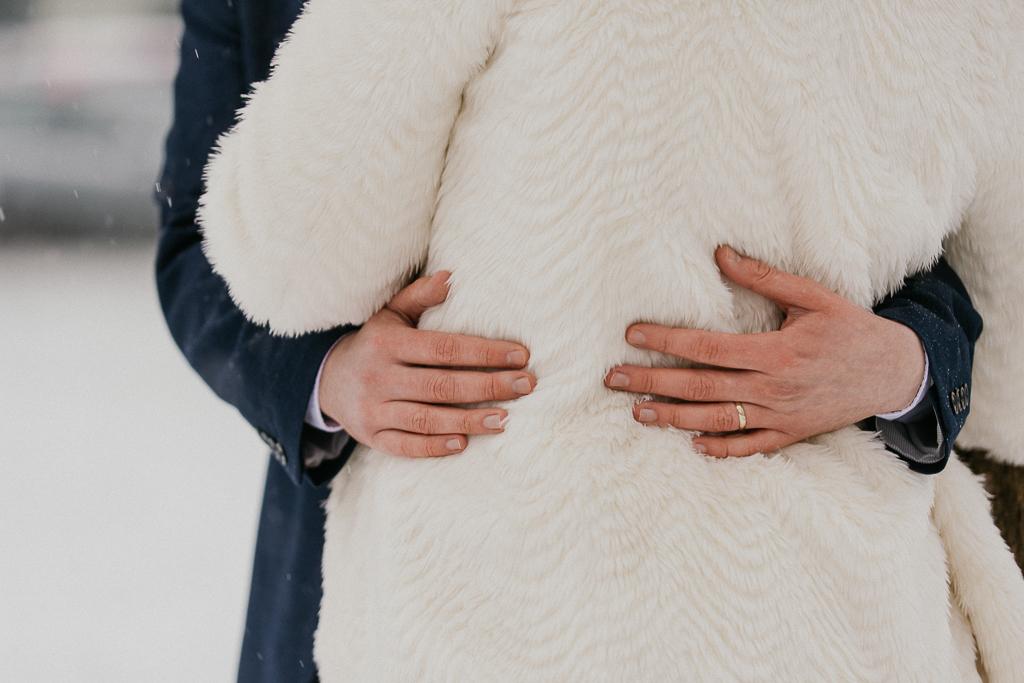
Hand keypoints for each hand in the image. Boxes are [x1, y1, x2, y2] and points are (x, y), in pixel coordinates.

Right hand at [319, 271, 534, 457]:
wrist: (326, 379)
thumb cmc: (374, 343)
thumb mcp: (390, 315)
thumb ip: (419, 296)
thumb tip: (450, 276)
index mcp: (388, 343)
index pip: (444, 348)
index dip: (484, 352)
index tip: (521, 355)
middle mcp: (380, 377)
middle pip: (441, 385)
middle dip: (488, 386)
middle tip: (526, 385)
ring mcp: (374, 410)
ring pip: (426, 419)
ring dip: (469, 420)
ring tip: (506, 418)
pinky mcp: (372, 437)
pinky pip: (405, 446)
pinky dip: (434, 446)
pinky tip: (464, 443)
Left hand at [604, 245, 925, 457]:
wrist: (895, 373)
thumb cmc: (851, 330)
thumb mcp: (812, 297)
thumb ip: (763, 278)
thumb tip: (720, 254)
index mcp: (775, 352)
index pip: (706, 348)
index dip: (666, 342)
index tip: (632, 336)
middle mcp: (772, 388)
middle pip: (700, 387)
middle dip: (652, 383)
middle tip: (613, 379)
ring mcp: (779, 416)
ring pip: (715, 420)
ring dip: (672, 418)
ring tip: (637, 412)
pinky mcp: (789, 434)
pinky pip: (749, 447)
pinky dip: (720, 447)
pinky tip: (691, 443)